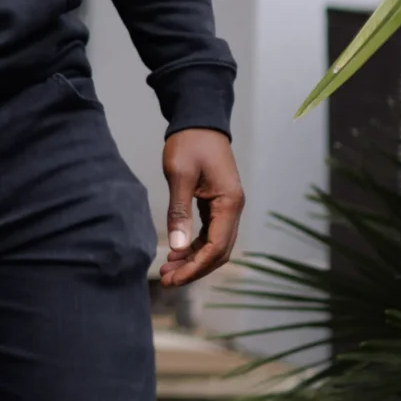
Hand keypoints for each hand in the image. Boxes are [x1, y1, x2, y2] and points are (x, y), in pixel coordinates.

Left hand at [161, 128, 243, 290]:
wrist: (199, 121)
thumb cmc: (190, 143)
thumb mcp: (180, 176)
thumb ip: (179, 211)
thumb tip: (177, 246)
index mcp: (229, 202)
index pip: (217, 247)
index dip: (195, 266)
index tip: (173, 277)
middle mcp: (234, 208)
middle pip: (219, 252)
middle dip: (194, 268)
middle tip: (166, 280)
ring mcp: (227, 207)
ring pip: (215, 245)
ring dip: (193, 259)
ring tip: (167, 270)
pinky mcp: (218, 204)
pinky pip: (210, 233)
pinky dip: (194, 246)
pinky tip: (176, 252)